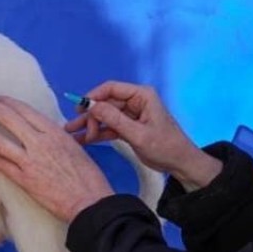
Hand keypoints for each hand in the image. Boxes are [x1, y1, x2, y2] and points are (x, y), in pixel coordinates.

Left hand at [0, 96, 115, 222]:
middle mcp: (39, 142)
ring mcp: (29, 161)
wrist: (89, 200)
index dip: (9, 103)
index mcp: (54, 132)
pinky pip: (0, 164)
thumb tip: (40, 134)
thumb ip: (55, 138)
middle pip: (10, 119)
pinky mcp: (23, 179)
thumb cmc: (87, 175)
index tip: (1, 100)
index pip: (25, 110)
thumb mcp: (73, 147)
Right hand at [65, 81, 220, 190]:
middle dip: (90, 115)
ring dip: (90, 125)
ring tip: (72, 134)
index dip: (93, 96)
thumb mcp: (138, 134)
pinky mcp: (129, 127)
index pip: (111, 88)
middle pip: (105, 103)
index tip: (79, 108)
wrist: (180, 163)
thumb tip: (92, 106)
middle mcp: (135, 101)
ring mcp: (131, 114)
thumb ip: (115, 120)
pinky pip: (109, 127)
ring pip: (105, 116)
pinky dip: (98, 133)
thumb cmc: (165, 146)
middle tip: (75, 129)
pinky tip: (83, 140)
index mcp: (141, 95)